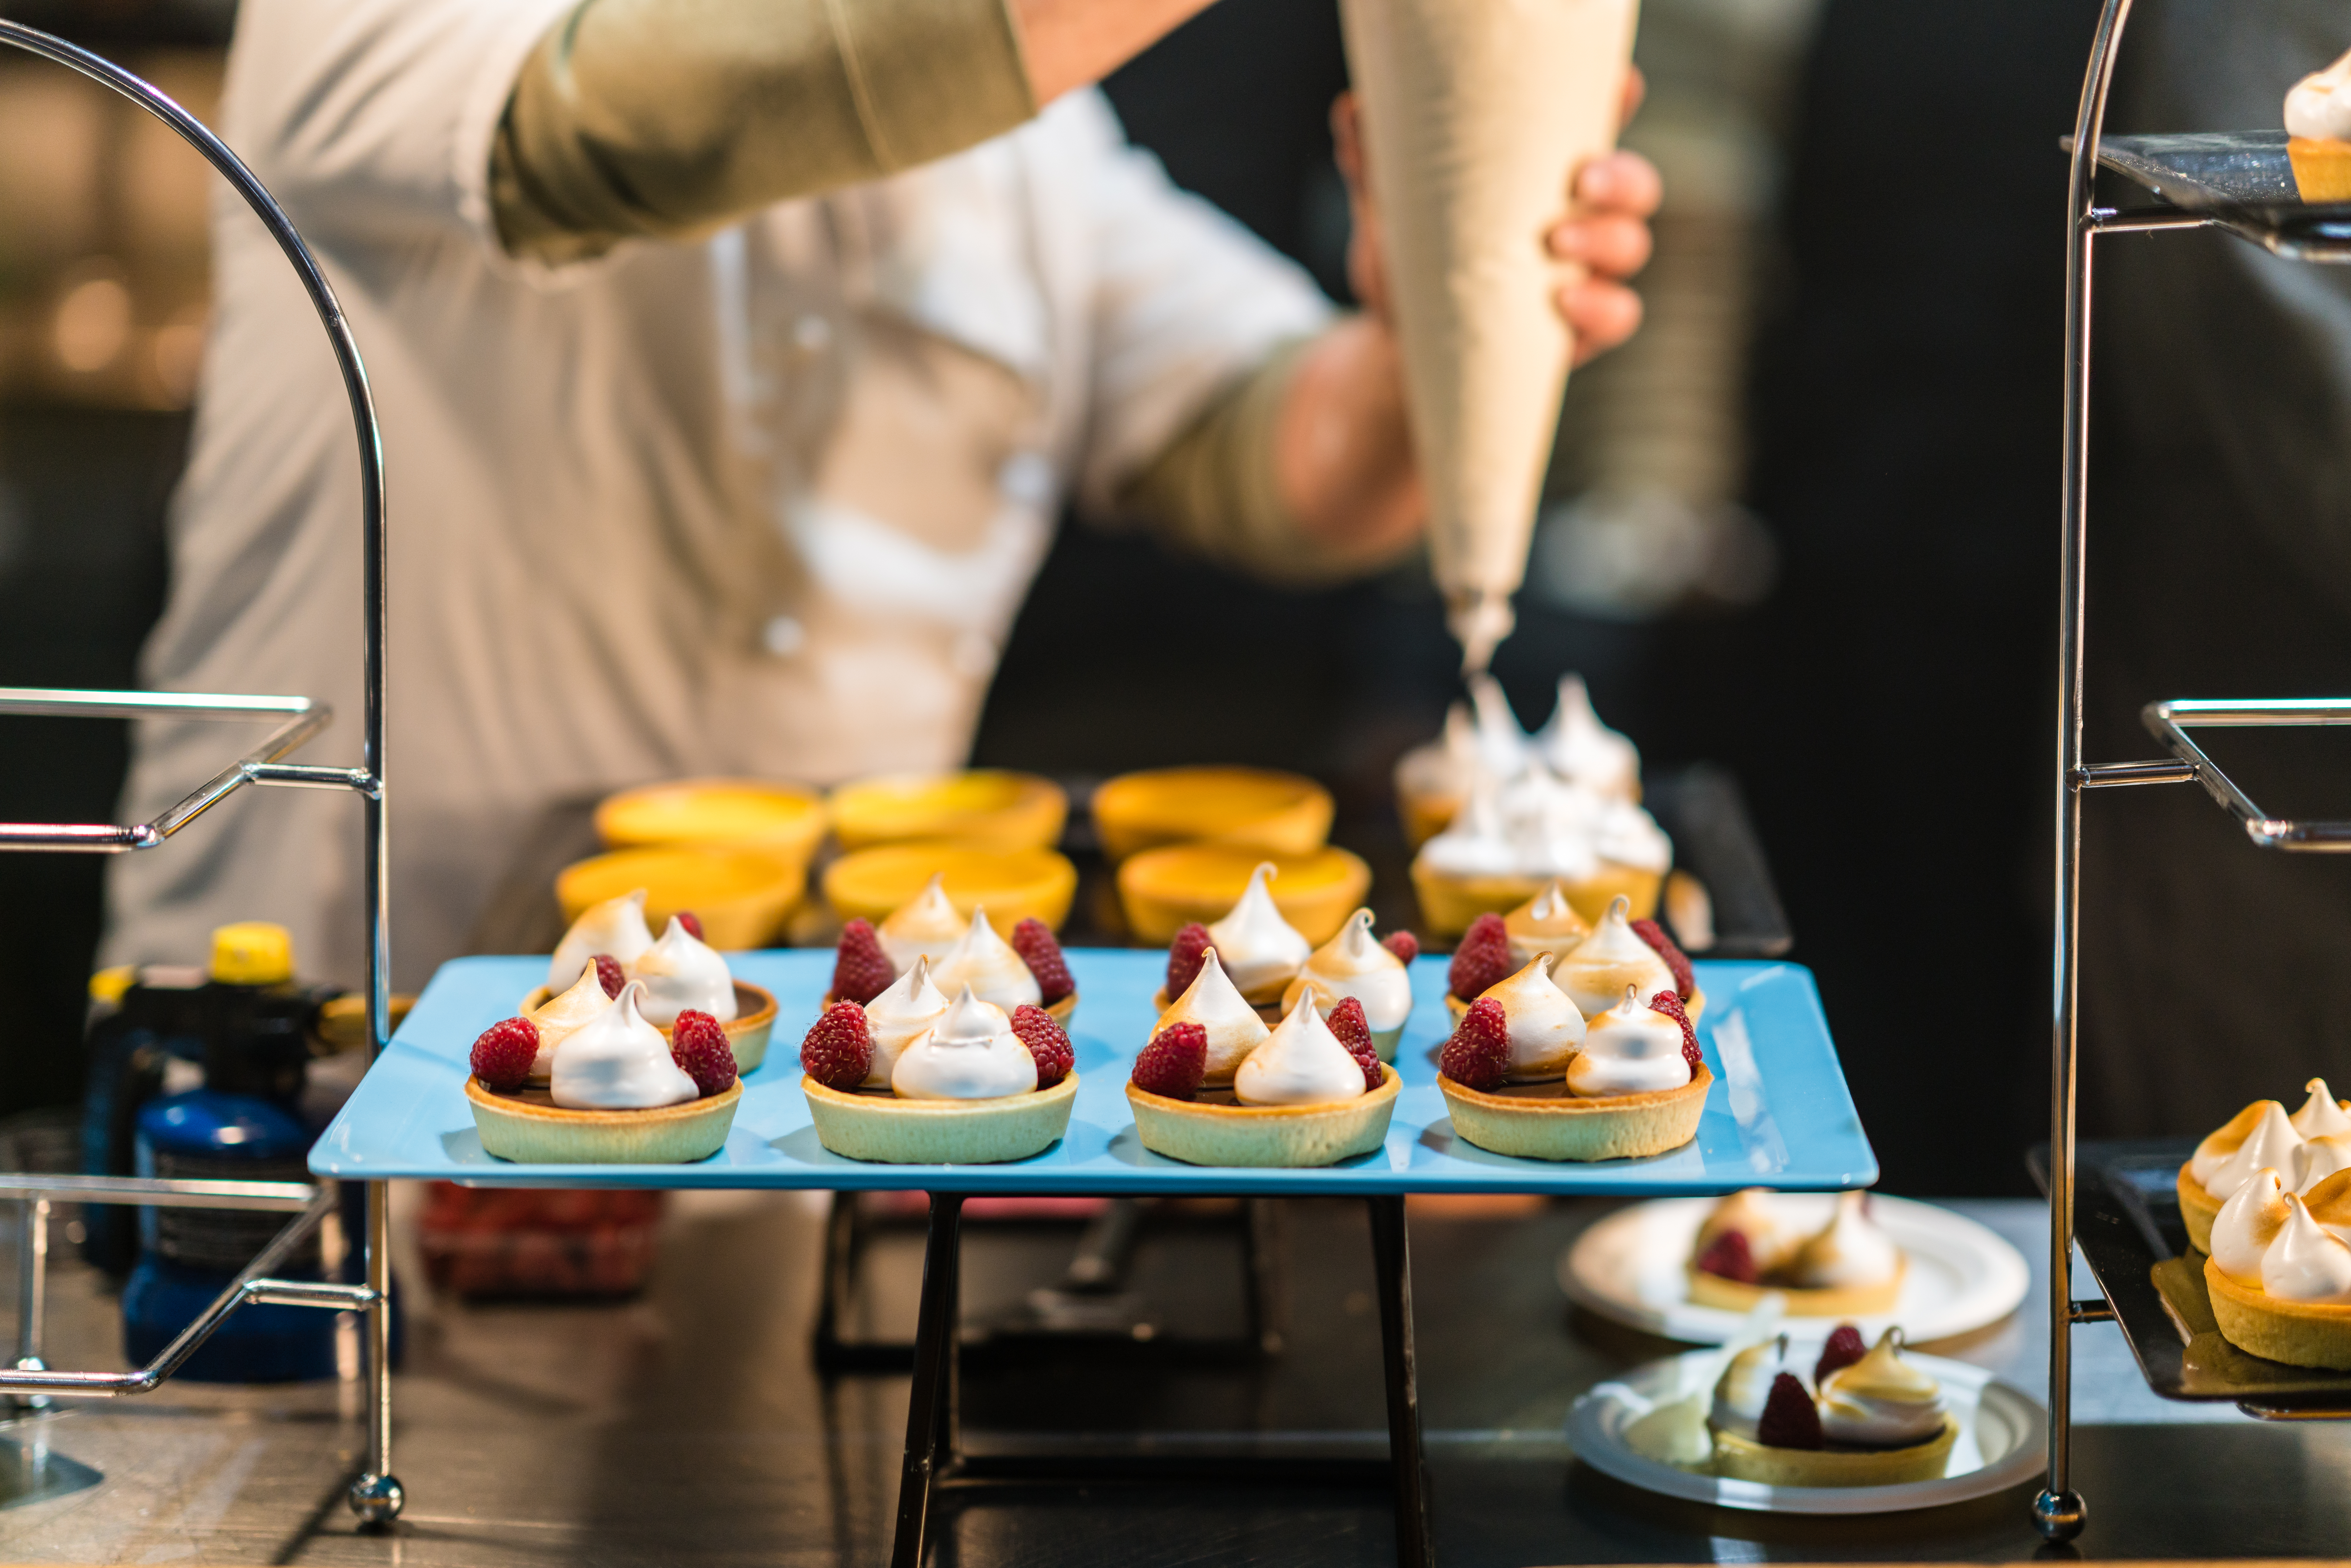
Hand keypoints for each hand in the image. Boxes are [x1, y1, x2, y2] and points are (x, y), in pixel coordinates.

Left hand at [1330, 68, 1659, 366]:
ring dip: (1606, 239)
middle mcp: (1579, 213)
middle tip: (1582, 179)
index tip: (1620, 85)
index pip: (1597, 121)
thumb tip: (1352, 112)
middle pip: (1635, 184)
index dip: (1619, 98)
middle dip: (1620, 178)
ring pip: (1632, 244)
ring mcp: (1588, 270)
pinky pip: (1619, 314)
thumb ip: (1371, 161)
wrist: (1399, 338)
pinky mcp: (1583, 326)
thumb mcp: (1385, 207)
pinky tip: (1564, 302)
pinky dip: (1601, 307)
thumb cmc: (1407, 256)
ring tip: (1558, 245)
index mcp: (1544, 169)